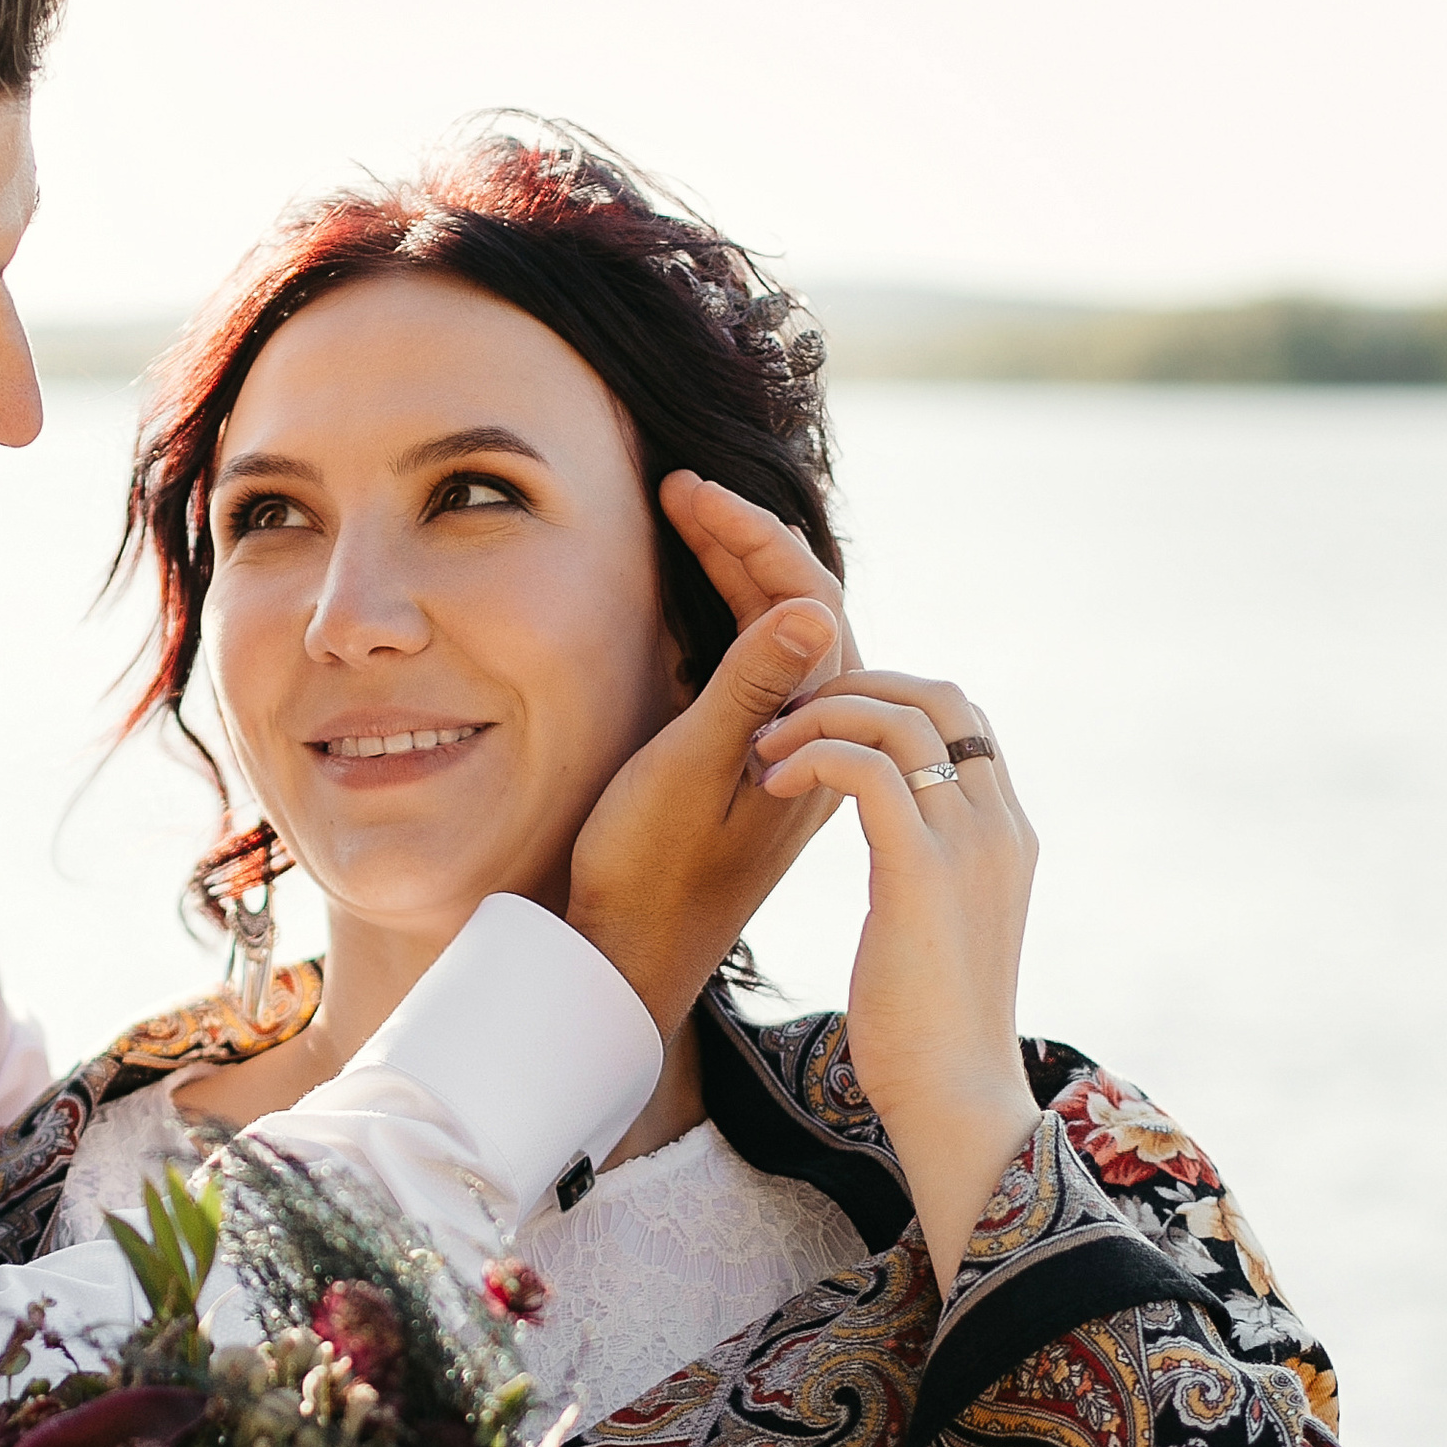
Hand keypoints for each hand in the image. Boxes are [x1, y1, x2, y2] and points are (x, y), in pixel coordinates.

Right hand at [566, 478, 856, 1035]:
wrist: (627, 958)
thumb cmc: (648, 873)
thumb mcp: (690, 773)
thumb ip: (751, 689)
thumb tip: (817, 608)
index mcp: (819, 738)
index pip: (810, 603)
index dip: (750, 536)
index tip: (687, 494)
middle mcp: (818, 738)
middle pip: (801, 607)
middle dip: (742, 539)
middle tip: (676, 488)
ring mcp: (789, 748)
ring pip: (779, 632)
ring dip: (734, 569)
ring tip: (681, 516)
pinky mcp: (757, 761)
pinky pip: (758, 664)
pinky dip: (726, 613)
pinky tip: (692, 585)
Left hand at [754, 668, 1039, 1274]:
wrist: (953, 1095)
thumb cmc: (930, 1030)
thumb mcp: (940, 932)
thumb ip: (932, 879)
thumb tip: (903, 868)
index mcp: (1007, 834)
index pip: (963, 719)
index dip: (891, 700)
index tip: (822, 724)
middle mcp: (999, 824)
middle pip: (939, 697)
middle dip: (856, 687)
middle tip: (785, 716)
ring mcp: (967, 842)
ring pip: (900, 720)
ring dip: (822, 715)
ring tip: (763, 746)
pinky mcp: (920, 869)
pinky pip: (866, 769)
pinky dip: (813, 754)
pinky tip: (769, 781)